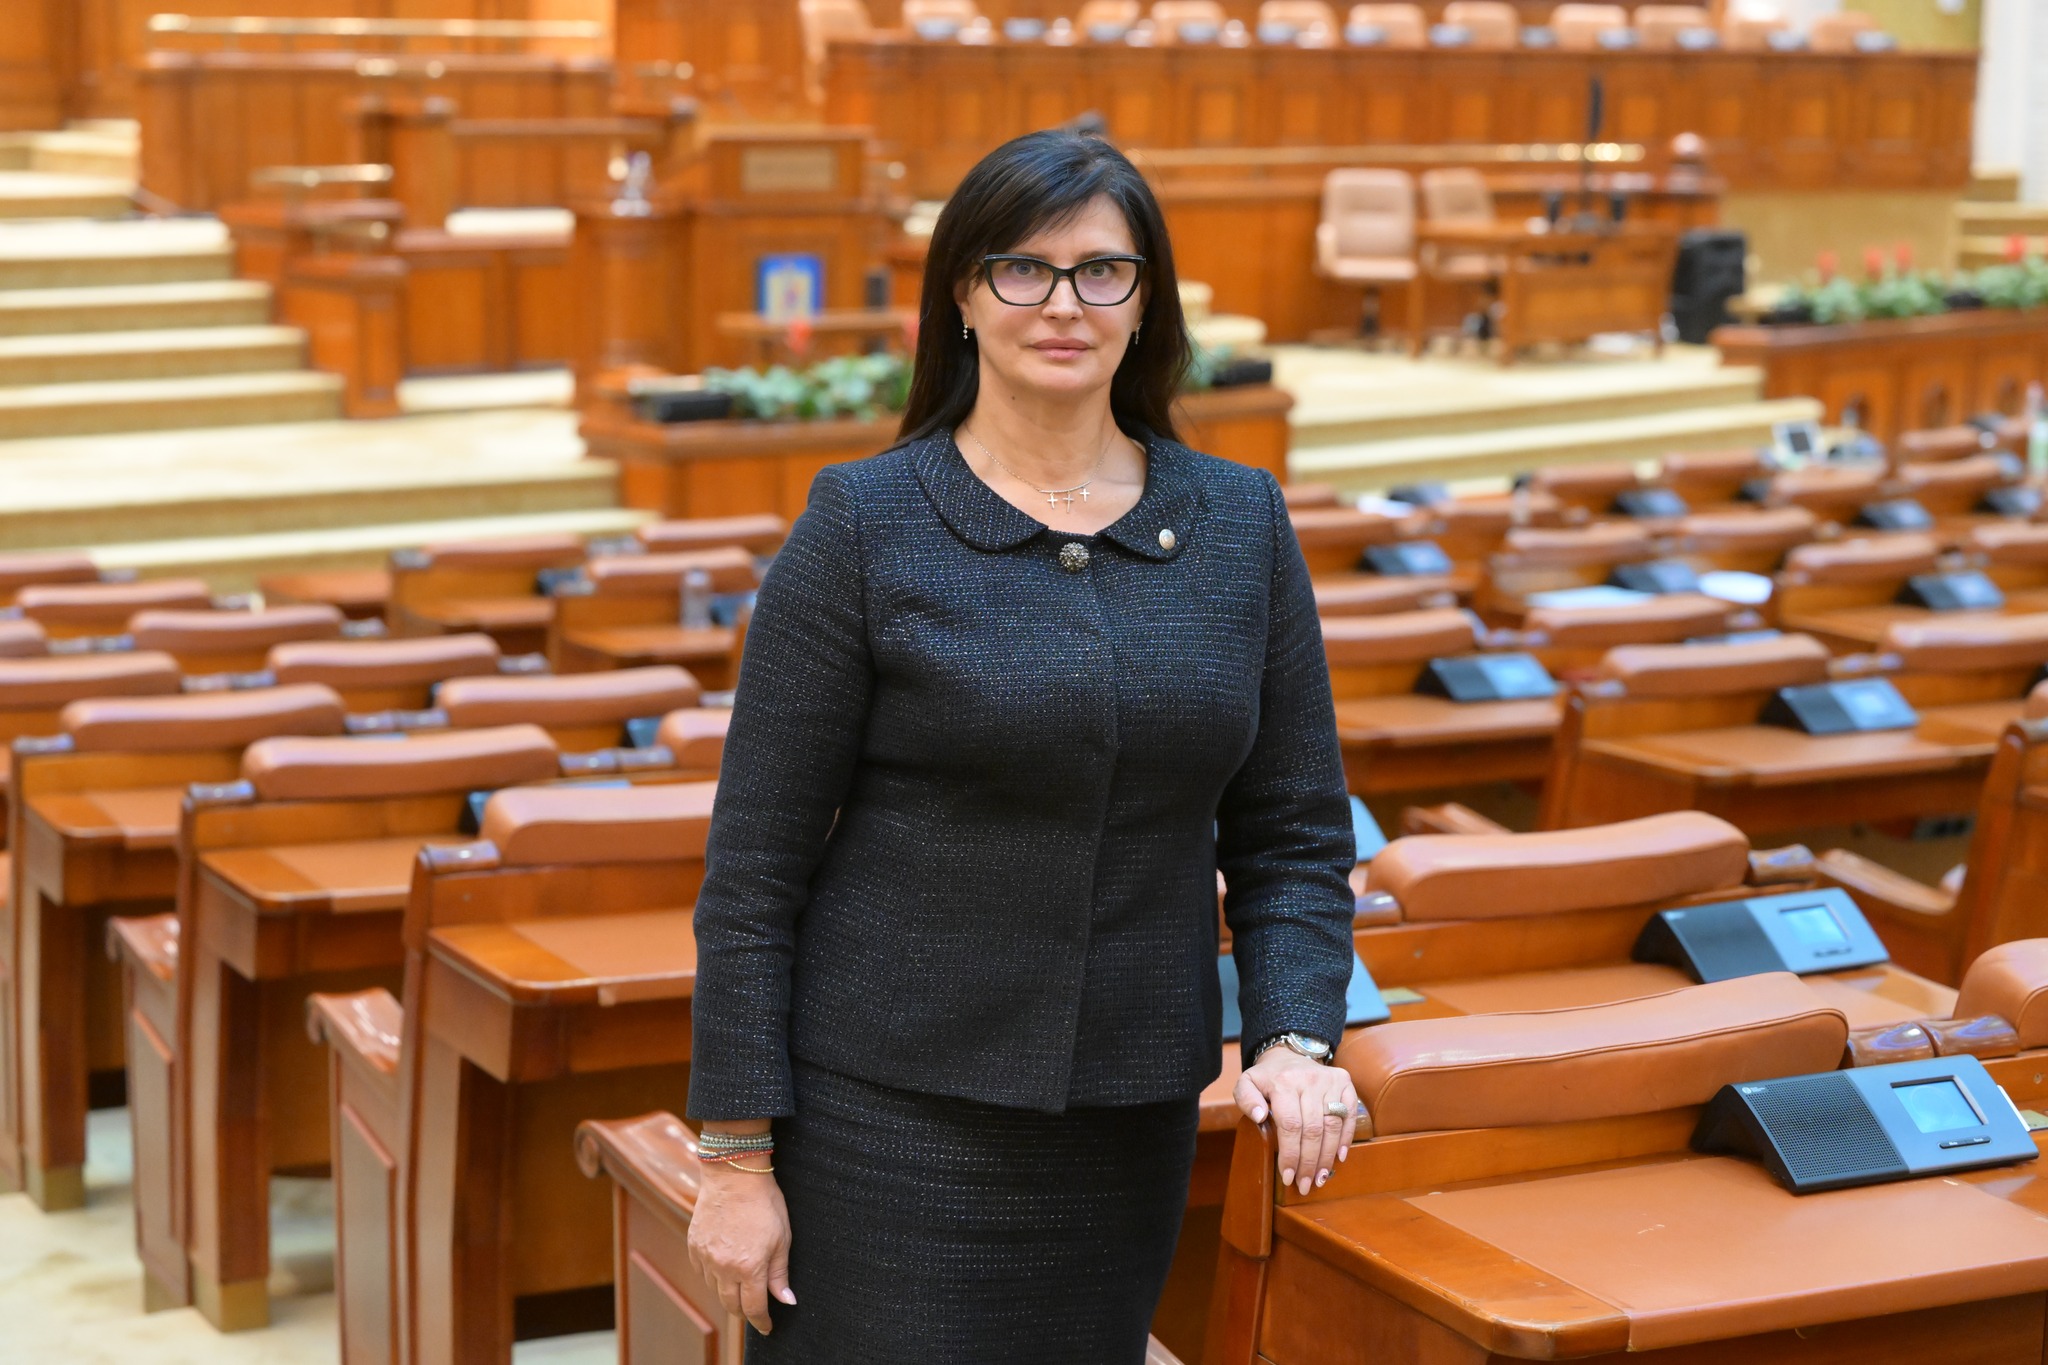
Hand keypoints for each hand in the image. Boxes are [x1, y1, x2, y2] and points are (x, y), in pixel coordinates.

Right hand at [686, 1163, 795, 1334]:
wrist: (734, 1174)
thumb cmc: (764, 1202)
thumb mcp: (782, 1238)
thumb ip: (780, 1273)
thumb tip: (786, 1300)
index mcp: (749, 1267)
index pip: (753, 1308)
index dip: (761, 1321)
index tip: (766, 1327)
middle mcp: (724, 1267)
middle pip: (731, 1304)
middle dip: (744, 1312)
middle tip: (754, 1310)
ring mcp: (706, 1257)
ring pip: (715, 1289)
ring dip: (727, 1293)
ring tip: (739, 1286)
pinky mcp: (694, 1245)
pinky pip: (701, 1272)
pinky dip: (712, 1276)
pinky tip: (722, 1269)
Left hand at [1234, 1046, 1358, 1196]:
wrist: (1289, 1054)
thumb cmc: (1267, 1078)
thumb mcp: (1246, 1083)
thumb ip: (1246, 1100)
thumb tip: (1259, 1118)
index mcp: (1283, 1082)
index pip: (1290, 1125)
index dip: (1291, 1154)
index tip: (1288, 1176)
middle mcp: (1309, 1080)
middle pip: (1313, 1130)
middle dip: (1309, 1162)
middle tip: (1305, 1185)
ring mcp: (1329, 1081)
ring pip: (1332, 1125)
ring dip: (1327, 1157)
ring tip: (1320, 1178)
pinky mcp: (1344, 1082)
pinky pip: (1348, 1115)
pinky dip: (1346, 1138)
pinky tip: (1339, 1158)